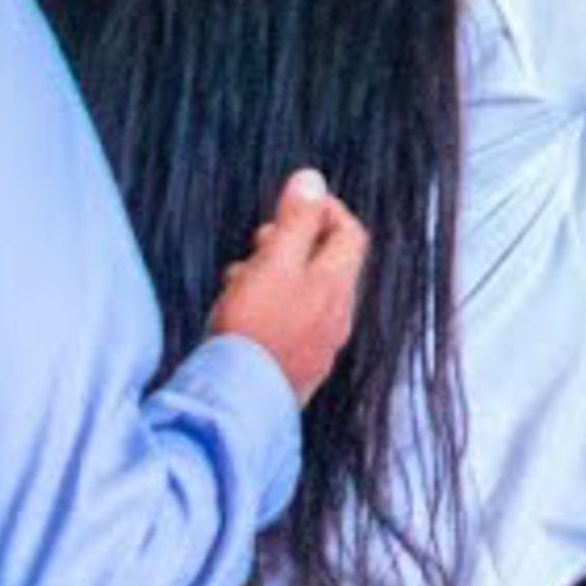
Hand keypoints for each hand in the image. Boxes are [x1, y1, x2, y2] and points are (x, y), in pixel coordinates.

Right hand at [207, 169, 368, 407]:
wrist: (235, 405)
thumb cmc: (254, 329)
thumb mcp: (274, 261)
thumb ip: (295, 221)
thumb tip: (313, 180)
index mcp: (336, 286)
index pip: (351, 234)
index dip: (325, 211)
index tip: (294, 206)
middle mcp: (336, 317)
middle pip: (327, 265)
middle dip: (293, 244)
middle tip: (260, 244)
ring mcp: (318, 348)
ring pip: (304, 296)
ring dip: (275, 277)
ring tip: (240, 278)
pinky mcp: (295, 372)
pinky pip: (290, 326)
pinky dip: (269, 309)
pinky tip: (238, 315)